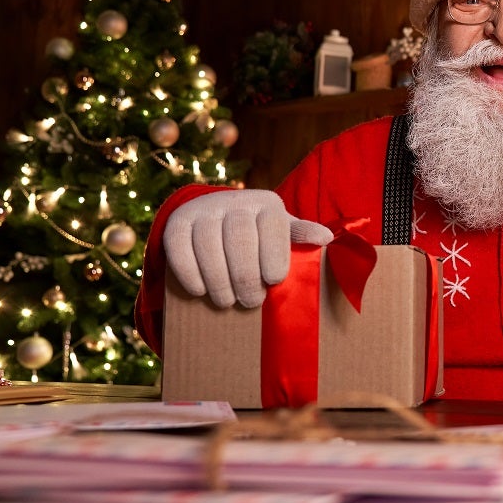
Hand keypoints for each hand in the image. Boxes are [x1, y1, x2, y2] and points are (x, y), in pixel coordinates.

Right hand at [163, 190, 332, 308]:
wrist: (217, 218)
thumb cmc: (261, 234)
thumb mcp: (284, 232)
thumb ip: (302, 236)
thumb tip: (326, 238)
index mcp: (267, 203)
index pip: (273, 228)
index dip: (274, 255)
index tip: (274, 280)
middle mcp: (234, 201)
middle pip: (239, 239)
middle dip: (246, 276)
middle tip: (251, 302)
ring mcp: (204, 210)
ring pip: (208, 245)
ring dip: (218, 280)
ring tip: (227, 302)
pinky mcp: (177, 222)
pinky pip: (178, 247)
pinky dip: (189, 272)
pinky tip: (200, 291)